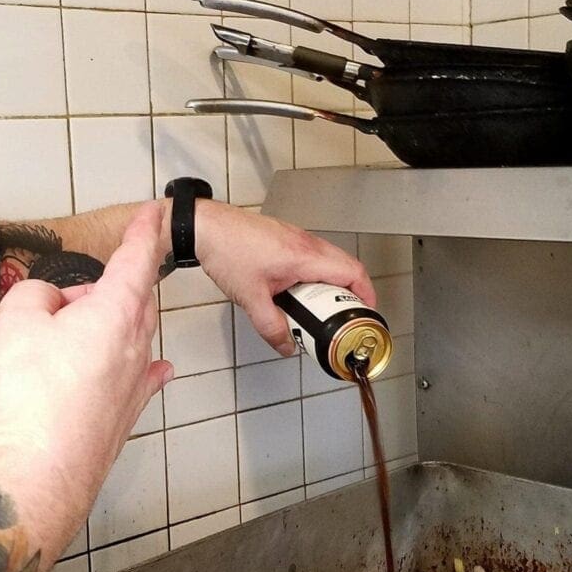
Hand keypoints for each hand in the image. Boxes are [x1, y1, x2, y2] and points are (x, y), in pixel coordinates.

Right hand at [0, 201, 172, 566]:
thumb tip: (50, 302)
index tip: (155, 211)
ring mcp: (134, 385)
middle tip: (64, 295)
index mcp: (114, 311)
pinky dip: (142, 364)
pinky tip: (157, 367)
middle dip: (107, 285)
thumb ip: (35, 295)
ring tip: (69, 332)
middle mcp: (135, 345)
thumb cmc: (24, 395)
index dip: (143, 231)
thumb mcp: (13, 323)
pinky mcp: (123, 420)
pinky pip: (140, 377)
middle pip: (132, 299)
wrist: (33, 479)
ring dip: (107, 325)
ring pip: (131, 337)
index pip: (136, 259)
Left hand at [194, 201, 375, 356]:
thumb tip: (286, 345)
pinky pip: (311, 256)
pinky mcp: (284, 237)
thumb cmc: (226, 249)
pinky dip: (314, 275)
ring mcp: (295, 237)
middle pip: (345, 266)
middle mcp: (305, 242)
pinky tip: (297, 291)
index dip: (366, 294)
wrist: (205, 226)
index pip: (352, 272)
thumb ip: (271, 326)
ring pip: (328, 260)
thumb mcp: (250, 297)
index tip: (366, 313)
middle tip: (343, 317)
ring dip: (330, 284)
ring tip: (319, 308)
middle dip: (350, 294)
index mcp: (305, 256)